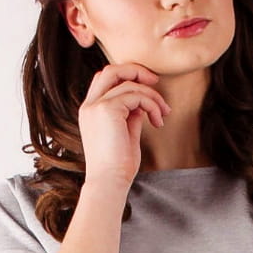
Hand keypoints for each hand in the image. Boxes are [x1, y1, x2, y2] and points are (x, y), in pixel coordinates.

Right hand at [78, 61, 170, 187]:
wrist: (109, 183)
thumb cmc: (118, 166)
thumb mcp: (126, 133)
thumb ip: (130, 115)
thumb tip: (142, 102)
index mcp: (91, 111)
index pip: (106, 80)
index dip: (127, 77)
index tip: (148, 87)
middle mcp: (90, 106)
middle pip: (112, 70)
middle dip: (137, 71)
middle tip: (156, 82)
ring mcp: (96, 106)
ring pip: (128, 83)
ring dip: (152, 96)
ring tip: (162, 114)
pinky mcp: (107, 110)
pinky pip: (136, 95)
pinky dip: (151, 105)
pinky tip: (157, 122)